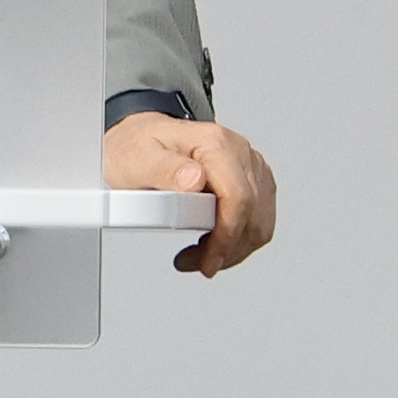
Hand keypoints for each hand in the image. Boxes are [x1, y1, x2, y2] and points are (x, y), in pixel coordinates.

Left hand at [103, 111, 277, 274]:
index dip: (227, 235)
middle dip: (226, 247)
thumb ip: (164, 169)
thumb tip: (194, 179)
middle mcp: (238, 152)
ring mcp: (248, 166)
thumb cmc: (138, 146)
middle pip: (252, 212)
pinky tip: (211, 243)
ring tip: (197, 255)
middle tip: (194, 261)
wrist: (140, 137)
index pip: (238, 196)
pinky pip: (257, 219)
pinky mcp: (251, 180)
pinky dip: (237, 239)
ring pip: (259, 221)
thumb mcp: (138, 157)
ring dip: (232, 248)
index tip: (210, 259)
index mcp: (214, 143)